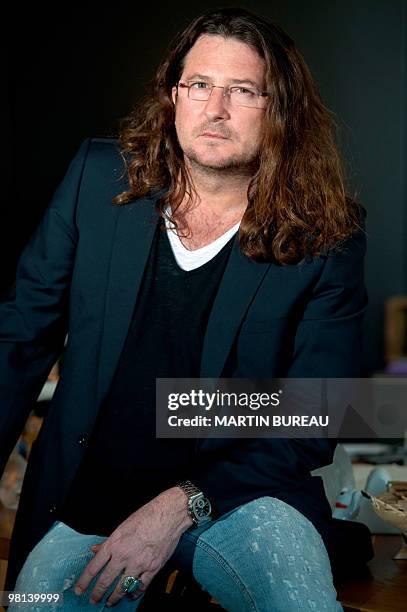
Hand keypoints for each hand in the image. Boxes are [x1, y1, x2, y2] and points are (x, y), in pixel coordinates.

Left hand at [74, 486, 191, 605]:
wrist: (168, 515)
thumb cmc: (147, 516)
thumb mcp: (123, 526)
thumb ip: (108, 541)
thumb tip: (95, 550)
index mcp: (114, 543)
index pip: (94, 567)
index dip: (84, 581)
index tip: (79, 589)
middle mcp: (124, 555)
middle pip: (106, 581)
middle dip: (97, 593)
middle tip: (94, 600)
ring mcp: (138, 563)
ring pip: (122, 587)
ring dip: (114, 597)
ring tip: (110, 602)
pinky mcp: (152, 568)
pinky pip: (140, 586)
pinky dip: (134, 593)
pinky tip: (130, 595)